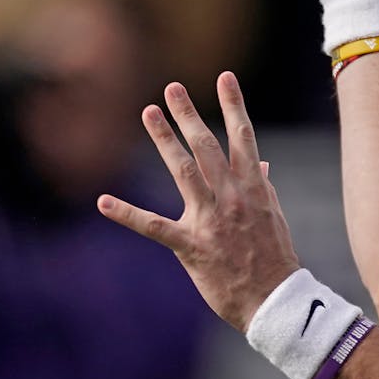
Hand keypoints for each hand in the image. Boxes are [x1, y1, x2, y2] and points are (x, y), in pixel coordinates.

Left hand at [97, 72, 298, 331]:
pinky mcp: (191, 247)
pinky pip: (154, 226)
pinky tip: (103, 202)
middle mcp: (233, 197)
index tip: (224, 78)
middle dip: (189, 115)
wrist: (274, 300)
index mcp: (255, 188)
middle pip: (207, 147)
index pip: (244, 137)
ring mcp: (211, 220)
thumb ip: (263, 187)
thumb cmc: (275, 258)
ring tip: (148, 112)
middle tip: (172, 88)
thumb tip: (261, 163)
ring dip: (164, 140)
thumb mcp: (274, 217)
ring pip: (183, 172)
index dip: (234, 105)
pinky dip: (128, 214)